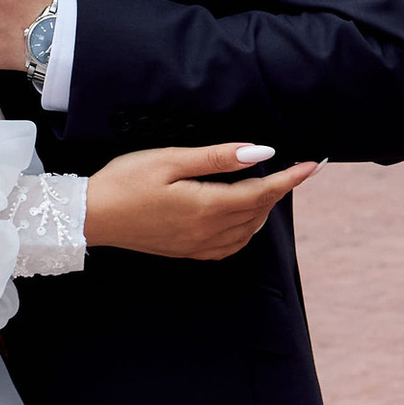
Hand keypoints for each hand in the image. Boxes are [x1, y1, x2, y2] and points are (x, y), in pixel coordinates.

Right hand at [83, 144, 322, 260]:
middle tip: (292, 169)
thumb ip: (217, 158)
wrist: (90, 217)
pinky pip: (231, 246)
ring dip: (263, 209)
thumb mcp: (170, 160)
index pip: (262, 192)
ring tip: (268, 187)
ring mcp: (198, 245)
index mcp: (207, 206)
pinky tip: (242, 217)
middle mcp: (208, 231)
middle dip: (279, 190)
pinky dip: (246, 230)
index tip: (313, 165)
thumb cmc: (125, 182)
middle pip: (258, 211)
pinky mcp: (187, 251)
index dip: (290, 178)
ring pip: (248, 230)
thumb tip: (260, 153)